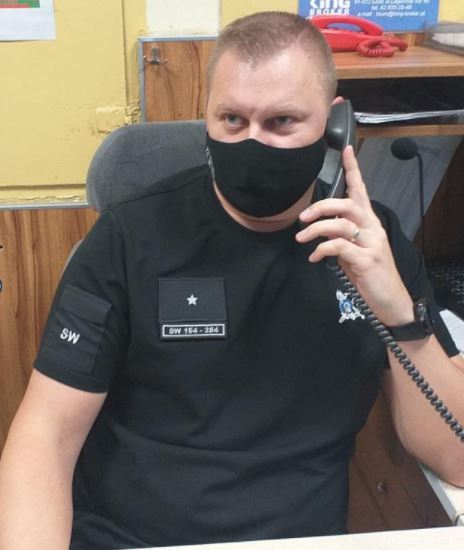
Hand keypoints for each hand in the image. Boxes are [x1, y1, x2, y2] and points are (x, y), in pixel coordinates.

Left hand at [296, 145, 412, 326]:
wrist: (390, 301)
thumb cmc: (370, 275)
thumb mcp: (353, 252)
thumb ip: (340, 238)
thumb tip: (320, 230)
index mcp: (370, 223)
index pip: (361, 191)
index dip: (354, 170)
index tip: (347, 149)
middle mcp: (373, 228)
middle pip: (347, 204)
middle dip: (321, 207)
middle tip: (302, 218)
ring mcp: (372, 244)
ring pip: (341, 224)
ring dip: (316, 230)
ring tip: (301, 239)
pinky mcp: (367, 260)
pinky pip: (339, 247)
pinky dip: (322, 249)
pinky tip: (314, 257)